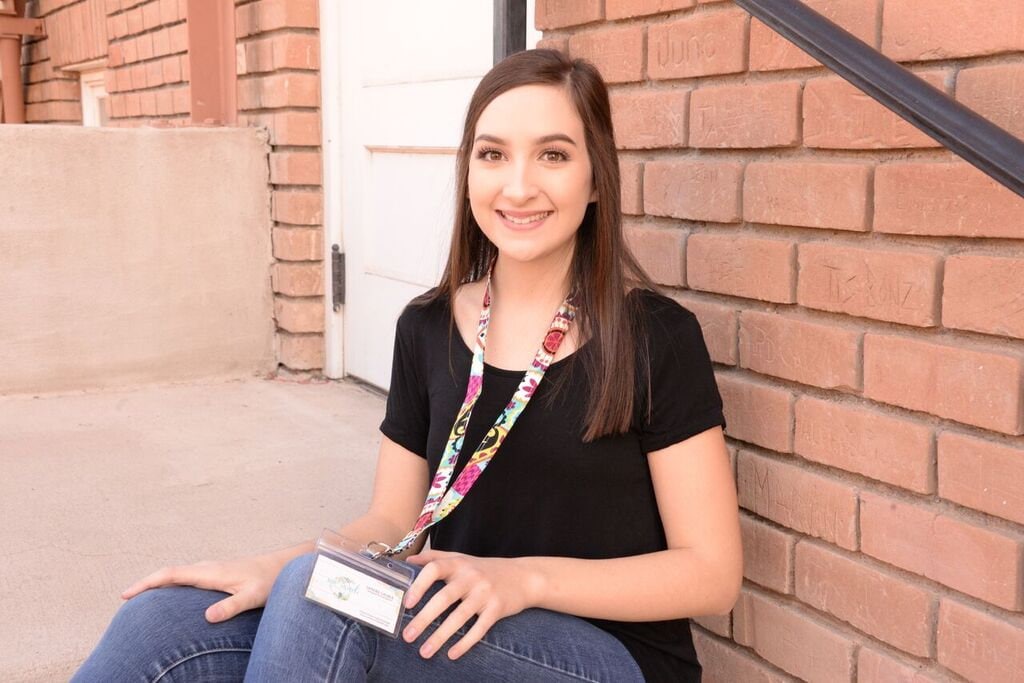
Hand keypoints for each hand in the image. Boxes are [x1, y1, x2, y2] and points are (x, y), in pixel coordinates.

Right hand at [120, 551, 289, 622]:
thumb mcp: (252, 596)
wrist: (283, 566)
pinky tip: (171, 597)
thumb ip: (231, 607)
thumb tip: (207, 618)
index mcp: (210, 572)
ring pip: (177, 575)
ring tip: (140, 600)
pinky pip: (187, 578)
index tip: (126, 594)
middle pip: (169, 574)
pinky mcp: (216, 574)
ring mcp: (211, 569)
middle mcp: (207, 568)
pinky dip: (171, 585)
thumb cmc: (269, 581)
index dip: (147, 584)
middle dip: (146, 585)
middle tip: (124, 600)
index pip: (170, 575)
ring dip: (158, 584)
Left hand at [401, 550, 542, 659]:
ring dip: (440, 636)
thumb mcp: (461, 558)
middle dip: (424, 619)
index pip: (434, 568)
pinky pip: (479, 629)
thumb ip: (434, 557)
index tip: (407, 603)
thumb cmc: (485, 569)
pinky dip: (465, 643)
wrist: (523, 576)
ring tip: (424, 652)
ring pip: (460, 617)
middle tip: (407, 636)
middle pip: (444, 598)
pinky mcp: (497, 609)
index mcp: (458, 564)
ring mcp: (485, 593)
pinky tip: (452, 654)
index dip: (419, 584)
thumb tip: (407, 562)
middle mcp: (471, 577)